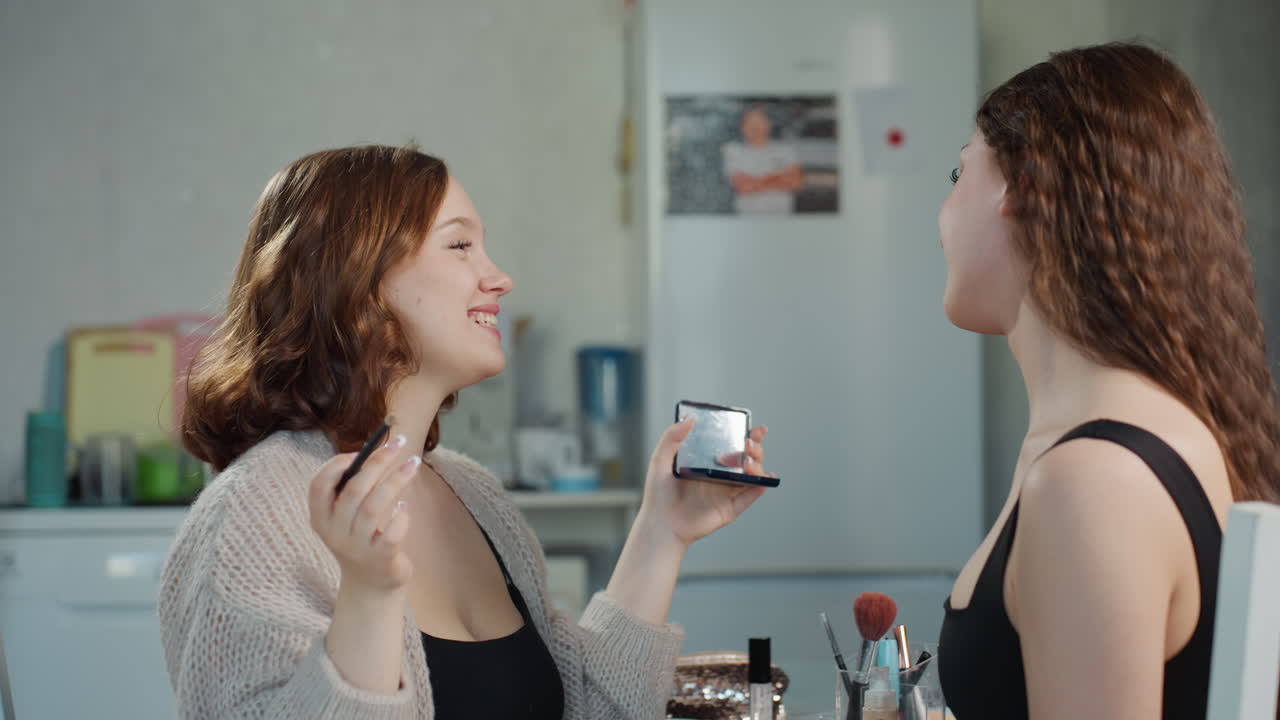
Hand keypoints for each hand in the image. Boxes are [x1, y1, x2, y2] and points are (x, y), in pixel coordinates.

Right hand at [308, 434, 416, 591]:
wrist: (371, 583)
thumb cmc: (361, 536)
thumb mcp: (348, 515)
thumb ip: (354, 488)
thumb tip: (377, 450)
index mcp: (320, 518)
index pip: (318, 485)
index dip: (338, 464)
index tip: (361, 450)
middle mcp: (334, 533)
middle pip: (354, 490)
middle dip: (377, 462)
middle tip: (399, 443)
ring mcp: (356, 548)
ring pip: (374, 507)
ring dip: (396, 480)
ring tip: (414, 463)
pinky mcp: (380, 559)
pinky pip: (392, 533)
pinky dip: (401, 515)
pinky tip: (404, 507)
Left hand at [638, 418, 771, 547]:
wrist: (660, 524)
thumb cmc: (658, 495)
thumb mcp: (660, 460)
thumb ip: (671, 437)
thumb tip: (689, 418)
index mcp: (707, 462)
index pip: (731, 445)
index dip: (746, 435)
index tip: (754, 428)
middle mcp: (720, 475)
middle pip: (746, 458)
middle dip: (755, 448)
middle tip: (749, 443)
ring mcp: (726, 492)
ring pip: (751, 475)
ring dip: (757, 465)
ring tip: (748, 461)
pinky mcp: (729, 508)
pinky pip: (750, 496)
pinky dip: (761, 487)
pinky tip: (765, 479)